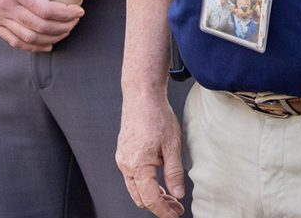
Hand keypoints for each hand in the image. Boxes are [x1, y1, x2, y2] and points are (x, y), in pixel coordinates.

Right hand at [0, 0, 83, 51]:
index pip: (46, 9)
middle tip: (75, 22)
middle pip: (40, 26)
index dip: (66, 13)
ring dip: (50, 38)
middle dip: (63, 27)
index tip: (79, 11)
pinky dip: (32, 46)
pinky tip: (46, 44)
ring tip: (64, 32)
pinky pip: (14, 41)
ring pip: (29, 38)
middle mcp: (4, 5)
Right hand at [116, 89, 186, 217]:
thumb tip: (178, 193)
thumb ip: (174, 173)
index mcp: (138, 165)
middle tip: (177, 207)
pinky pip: (132, 177)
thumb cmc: (157, 116)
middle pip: (140, 198)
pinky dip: (146, 185)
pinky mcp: (123, 153)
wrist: (142, 96)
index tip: (176, 216)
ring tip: (171, 196)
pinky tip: (159, 182)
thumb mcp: (172, 146)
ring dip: (152, 196)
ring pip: (135, 189)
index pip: (150, 199)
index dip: (164, 211)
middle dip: (158, 206)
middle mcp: (125, 164)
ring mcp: (122, 159)